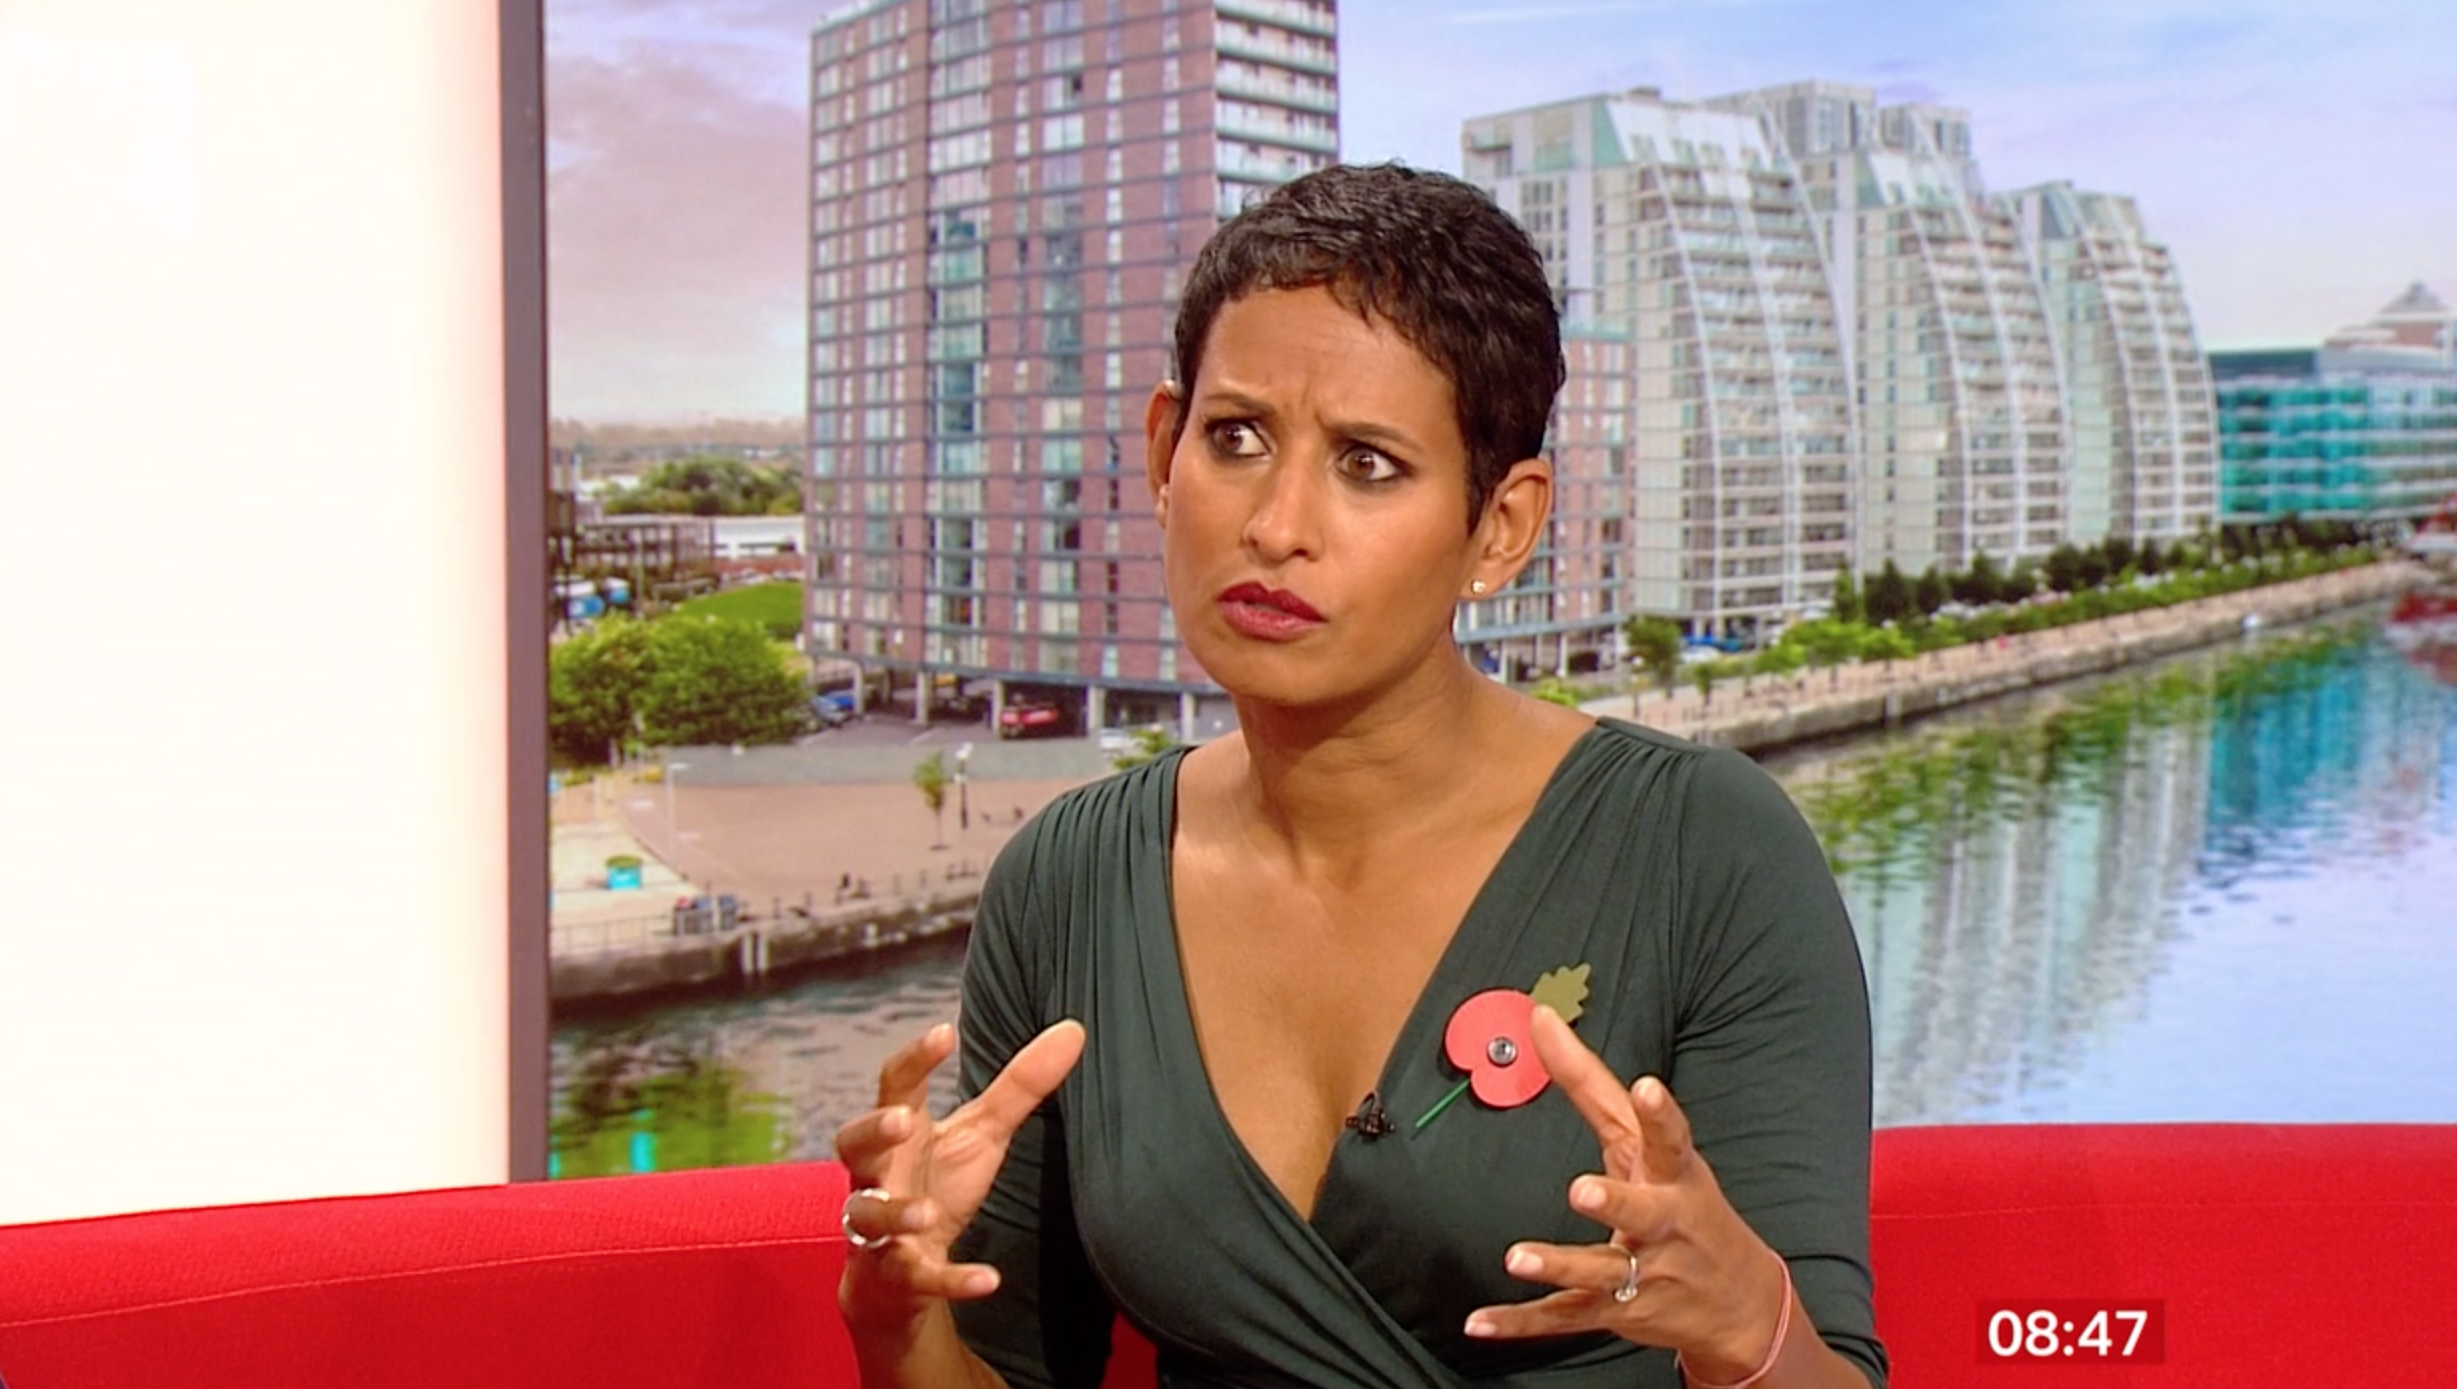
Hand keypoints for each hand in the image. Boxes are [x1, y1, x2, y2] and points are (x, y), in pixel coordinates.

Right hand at [833, 1018, 1085, 1329]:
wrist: (901, 1273)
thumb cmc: (939, 1183)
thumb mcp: (982, 1133)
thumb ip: (1020, 1085)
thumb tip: (1074, 1028)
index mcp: (901, 1132)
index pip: (895, 1086)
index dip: (914, 1059)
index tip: (943, 1033)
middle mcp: (878, 1174)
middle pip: (854, 1144)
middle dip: (873, 1132)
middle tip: (902, 1121)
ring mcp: (879, 1227)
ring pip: (868, 1216)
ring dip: (895, 1212)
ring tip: (927, 1212)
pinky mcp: (894, 1275)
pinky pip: (915, 1278)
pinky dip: (949, 1280)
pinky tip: (987, 1281)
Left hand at [1462, 1006, 1788, 1375]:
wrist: (1739, 1302)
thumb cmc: (1686, 1204)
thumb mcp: (1653, 1145)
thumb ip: (1592, 1084)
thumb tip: (1540, 1018)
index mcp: (1674, 1176)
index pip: (1669, 1139)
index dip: (1659, 1114)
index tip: (1648, 1088)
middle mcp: (1662, 1223)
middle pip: (1641, 1213)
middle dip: (1615, 1203)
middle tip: (1583, 1190)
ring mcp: (1641, 1273)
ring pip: (1597, 1271)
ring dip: (1559, 1264)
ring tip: (1519, 1257)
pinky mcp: (1615, 1311)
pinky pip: (1563, 1317)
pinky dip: (1520, 1322)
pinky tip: (1481, 1322)